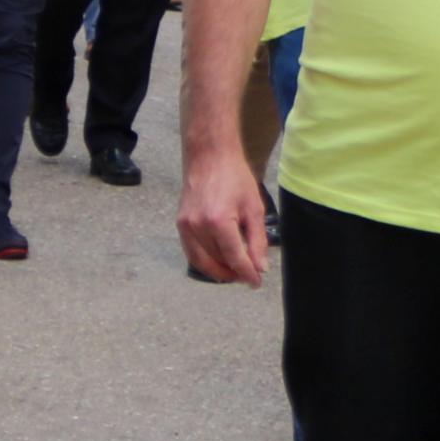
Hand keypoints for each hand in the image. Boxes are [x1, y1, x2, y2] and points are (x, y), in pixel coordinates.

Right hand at [176, 139, 269, 287]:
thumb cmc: (235, 178)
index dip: (247, 274)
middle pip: (217, 262)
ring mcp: (186, 226)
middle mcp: (198, 226)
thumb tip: (259, 267)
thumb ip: (257, 240)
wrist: (210, 156)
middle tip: (248, 276)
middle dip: (234, 273)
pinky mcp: (180, 224)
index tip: (257, 283)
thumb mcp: (254, 208)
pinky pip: (191, 252)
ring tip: (235, 272)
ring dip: (219, 271)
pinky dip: (204, 262)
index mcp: (219, 221)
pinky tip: (218, 262)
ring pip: (202, 261)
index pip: (234, 258)